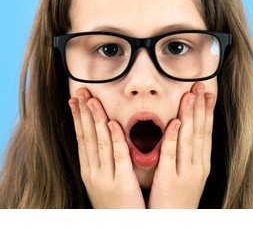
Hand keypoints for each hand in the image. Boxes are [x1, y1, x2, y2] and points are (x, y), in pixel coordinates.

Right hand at [68, 88, 145, 208]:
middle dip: (83, 112)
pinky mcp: (121, 183)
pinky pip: (118, 157)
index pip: (83, 138)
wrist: (123, 227)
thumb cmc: (119, 206)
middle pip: (87, 137)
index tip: (76, 98)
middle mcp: (93, 172)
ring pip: (100, 143)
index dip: (79, 117)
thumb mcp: (108, 181)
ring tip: (91, 100)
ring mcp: (105, 178)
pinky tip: (111, 124)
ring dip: (95, 119)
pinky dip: (115, 139)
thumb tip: (109, 138)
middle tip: (79, 91)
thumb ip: (108, 161)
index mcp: (90, 171)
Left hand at [147, 82, 214, 207]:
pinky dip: (174, 137)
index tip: (208, 91)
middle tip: (201, 84)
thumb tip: (182, 133)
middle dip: (201, 106)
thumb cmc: (176, 202)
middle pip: (201, 130)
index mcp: (202, 164)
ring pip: (189, 138)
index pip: (206, 131)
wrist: (174, 224)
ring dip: (190, 114)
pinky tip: (176, 122)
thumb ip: (185, 156)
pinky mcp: (171, 180)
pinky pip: (172, 155)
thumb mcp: (187, 176)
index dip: (207, 110)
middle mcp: (198, 166)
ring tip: (190, 94)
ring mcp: (187, 173)